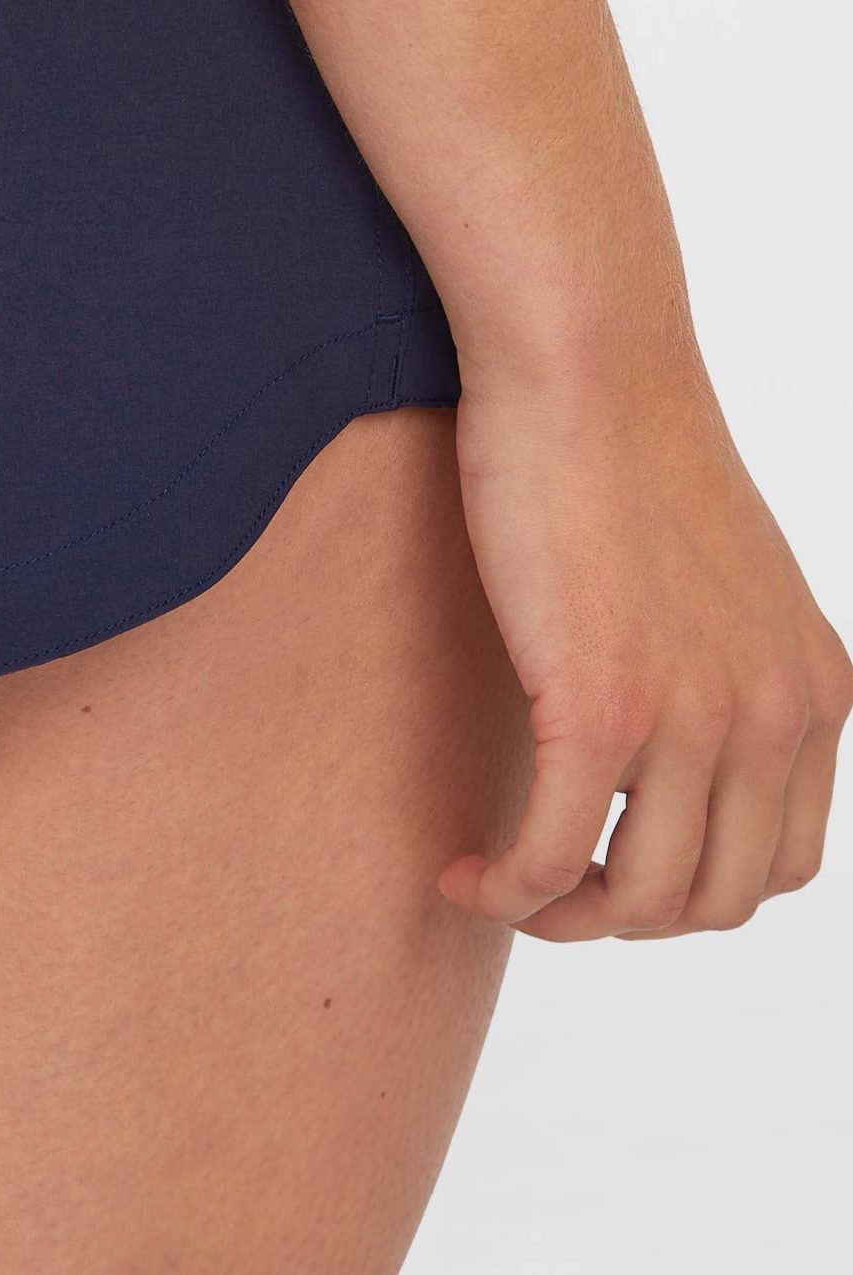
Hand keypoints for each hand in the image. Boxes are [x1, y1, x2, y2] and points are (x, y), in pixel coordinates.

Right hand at [439, 360, 851, 940]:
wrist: (586, 358)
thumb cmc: (623, 443)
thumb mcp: (720, 578)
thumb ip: (719, 665)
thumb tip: (657, 745)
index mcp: (814, 688)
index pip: (781, 862)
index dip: (688, 885)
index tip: (606, 856)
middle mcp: (775, 714)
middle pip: (715, 899)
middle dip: (622, 914)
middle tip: (544, 880)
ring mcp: (696, 715)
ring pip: (638, 900)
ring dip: (560, 915)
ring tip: (497, 877)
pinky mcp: (603, 702)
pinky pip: (550, 856)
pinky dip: (504, 888)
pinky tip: (461, 867)